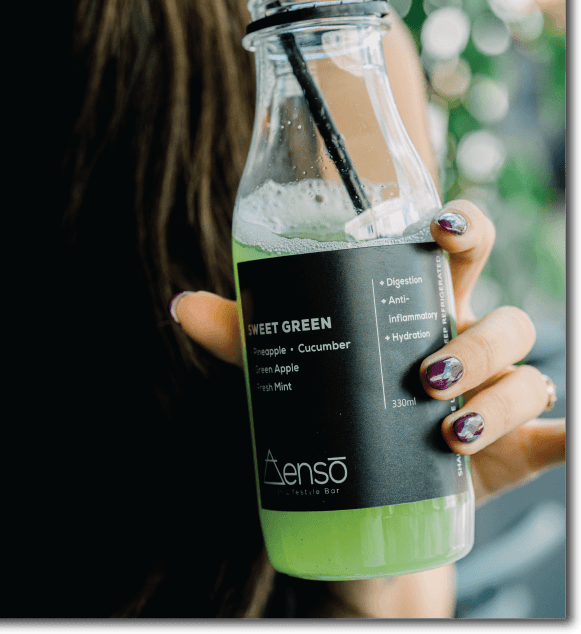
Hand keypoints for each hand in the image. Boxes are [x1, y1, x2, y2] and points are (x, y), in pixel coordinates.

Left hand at [171, 199, 564, 506]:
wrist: (361, 497)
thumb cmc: (331, 412)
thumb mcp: (287, 373)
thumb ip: (241, 339)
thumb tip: (182, 305)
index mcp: (416, 309)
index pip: (458, 249)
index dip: (462, 226)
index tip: (436, 230)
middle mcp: (464, 343)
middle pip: (506, 313)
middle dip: (481, 335)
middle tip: (428, 371)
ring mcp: (492, 396)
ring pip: (526, 371)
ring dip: (498, 396)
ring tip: (446, 432)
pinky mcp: (511, 449)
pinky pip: (555, 434)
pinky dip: (566, 436)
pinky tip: (564, 442)